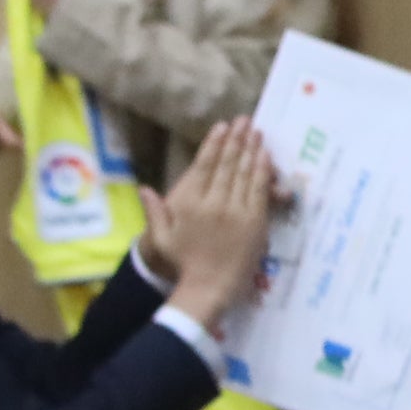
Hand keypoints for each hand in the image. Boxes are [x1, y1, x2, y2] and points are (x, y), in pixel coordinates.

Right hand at [141, 120, 277, 325]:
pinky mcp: (256, 222)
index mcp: (191, 203)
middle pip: (228, 164)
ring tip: (256, 132)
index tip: (222, 127)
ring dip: (252, 150)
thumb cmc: (184, 264)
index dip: (215, 144)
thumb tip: (145, 189)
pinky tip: (266, 157)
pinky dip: (263, 171)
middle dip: (237, 140)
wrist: (209, 288)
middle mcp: (215, 202)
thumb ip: (155, 211)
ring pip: (246, 173)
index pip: (205, 165)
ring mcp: (238, 211)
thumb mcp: (162, 238)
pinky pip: (261, 191)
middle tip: (245, 121)